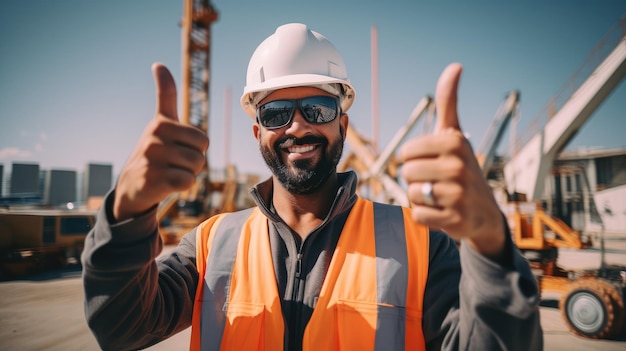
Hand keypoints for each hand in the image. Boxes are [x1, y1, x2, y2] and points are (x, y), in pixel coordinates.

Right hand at [113, 63, 209, 220]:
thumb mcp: (160, 122)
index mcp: (161, 123)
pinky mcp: (154, 179)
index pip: (201, 138)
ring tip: (169, 171)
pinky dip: (183, 185)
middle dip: (194, 161)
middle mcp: (155, 137)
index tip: (173, 142)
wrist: (132, 186)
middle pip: (201, 153)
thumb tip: (158, 64)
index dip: (196, 146)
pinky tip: (166, 183)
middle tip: (174, 163)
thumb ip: (165, 95)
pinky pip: (188, 181)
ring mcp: (153, 158)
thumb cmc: (154, 152)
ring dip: (188, 173)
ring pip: (195, 167)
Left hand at [399, 63, 504, 257]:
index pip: (406, 152)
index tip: (433, 162)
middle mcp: (459, 167)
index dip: (414, 159)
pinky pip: (418, 215)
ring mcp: (459, 195)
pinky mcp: (456, 221)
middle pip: (406, 173)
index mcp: (455, 142)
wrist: (485, 212)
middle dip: (416, 179)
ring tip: (439, 196)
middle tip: (437, 182)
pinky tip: (442, 212)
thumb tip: (455, 66)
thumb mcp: (455, 134)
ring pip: (411, 194)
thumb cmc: (462, 166)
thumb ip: (448, 102)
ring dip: (420, 197)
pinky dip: (425, 216)